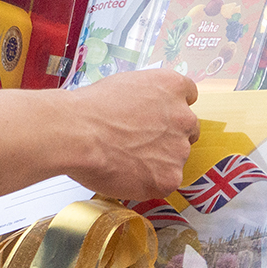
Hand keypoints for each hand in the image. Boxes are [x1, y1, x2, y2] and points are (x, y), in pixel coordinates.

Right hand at [63, 68, 199, 200]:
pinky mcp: (169, 178)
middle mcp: (184, 116)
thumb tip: (146, 113)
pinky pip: (165, 182)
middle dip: (170, 136)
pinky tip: (127, 174)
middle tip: (143, 143)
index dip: (172, 109)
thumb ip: (148, 99)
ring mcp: (179, 149)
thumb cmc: (91, 108)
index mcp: (173, 87)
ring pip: (176, 157)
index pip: (188, 96)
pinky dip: (149, 182)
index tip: (160, 117)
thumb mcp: (126, 85)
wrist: (78, 133)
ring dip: (159, 160)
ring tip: (127, 159)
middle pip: (188, 129)